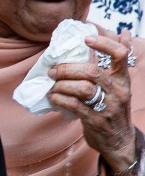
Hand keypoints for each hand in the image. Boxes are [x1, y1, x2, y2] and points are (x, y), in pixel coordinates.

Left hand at [48, 29, 137, 172]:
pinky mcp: (96, 121)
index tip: (86, 39)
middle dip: (67, 69)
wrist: (120, 142)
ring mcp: (108, 107)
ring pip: (83, 88)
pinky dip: (59, 98)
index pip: (121, 55)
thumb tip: (123, 33)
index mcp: (122, 80)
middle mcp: (118, 92)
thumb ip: (114, 63)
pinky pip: (74, 105)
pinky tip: (53, 97)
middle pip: (92, 72)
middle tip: (53, 71)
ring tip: (53, 85)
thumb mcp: (118, 86)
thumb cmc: (113, 108)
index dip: (104, 43)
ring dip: (62, 84)